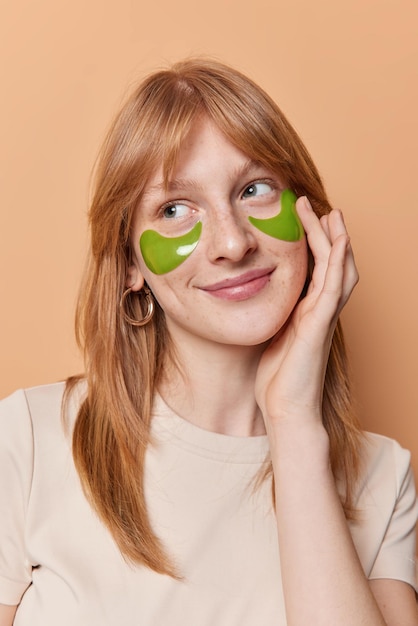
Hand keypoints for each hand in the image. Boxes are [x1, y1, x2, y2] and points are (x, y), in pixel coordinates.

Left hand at [255, 196, 358, 426]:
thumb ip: (272, 316)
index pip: (316, 270)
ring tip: (329, 212)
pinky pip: (333, 285)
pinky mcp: (320, 324)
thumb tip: (254, 298)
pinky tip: (336, 238)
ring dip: (335, 239)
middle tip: (318, 207)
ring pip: (338, 268)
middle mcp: (320, 311)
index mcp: (307, 313)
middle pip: (333, 263)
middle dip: (327, 234)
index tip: (301, 221)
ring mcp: (323, 317)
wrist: (285, 409)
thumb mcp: (271, 337)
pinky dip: (337, 259)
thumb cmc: (277, 379)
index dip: (313, 245)